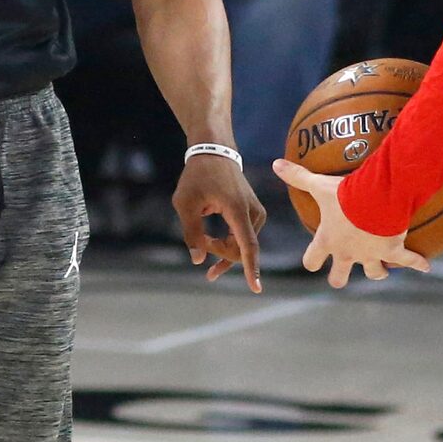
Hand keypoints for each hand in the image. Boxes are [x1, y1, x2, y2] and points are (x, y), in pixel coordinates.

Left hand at [174, 152, 264, 291]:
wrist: (215, 152)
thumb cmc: (197, 176)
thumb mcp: (185, 203)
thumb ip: (191, 233)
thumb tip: (198, 261)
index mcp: (238, 209)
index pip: (247, 246)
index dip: (250, 269)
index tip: (256, 289)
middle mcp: (254, 213)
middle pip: (239, 249)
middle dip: (218, 252)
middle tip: (198, 241)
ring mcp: (257, 213)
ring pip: (241, 246)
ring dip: (221, 248)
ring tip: (202, 238)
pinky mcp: (255, 214)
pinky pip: (243, 238)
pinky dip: (227, 242)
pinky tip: (211, 241)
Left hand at [274, 159, 429, 287]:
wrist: (377, 197)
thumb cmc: (346, 193)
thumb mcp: (320, 184)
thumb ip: (298, 176)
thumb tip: (276, 163)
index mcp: (329, 240)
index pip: (312, 261)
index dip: (312, 261)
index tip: (313, 261)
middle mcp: (349, 253)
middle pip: (339, 278)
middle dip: (339, 277)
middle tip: (341, 275)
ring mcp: (372, 255)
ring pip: (374, 273)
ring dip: (378, 271)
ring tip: (382, 269)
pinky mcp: (394, 250)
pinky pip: (409, 260)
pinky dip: (418, 264)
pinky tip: (426, 266)